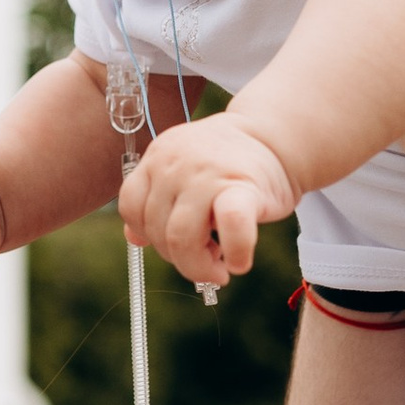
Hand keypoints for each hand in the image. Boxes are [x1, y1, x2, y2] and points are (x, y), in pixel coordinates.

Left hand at [118, 112, 298, 283]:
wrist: (274, 137)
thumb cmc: (228, 162)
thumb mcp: (182, 171)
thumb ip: (157, 201)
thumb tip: (134, 238)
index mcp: (157, 157)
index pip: (131, 208)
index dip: (149, 235)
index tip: (174, 244)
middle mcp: (176, 163)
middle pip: (158, 230)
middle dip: (181, 258)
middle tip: (207, 261)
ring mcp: (207, 174)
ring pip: (183, 238)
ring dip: (200, 267)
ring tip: (219, 268)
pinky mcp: (242, 186)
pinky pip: (231, 227)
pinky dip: (235, 253)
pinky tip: (238, 262)